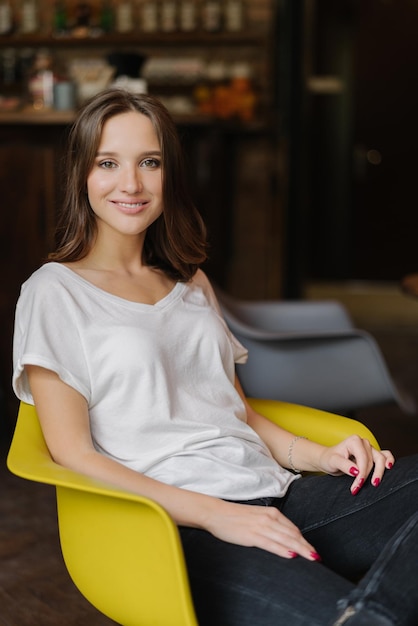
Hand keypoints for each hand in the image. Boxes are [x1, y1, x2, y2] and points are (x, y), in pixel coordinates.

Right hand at [205, 500, 320, 560]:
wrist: (216, 513)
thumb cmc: (235, 517)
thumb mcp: (257, 517)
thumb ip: (270, 525)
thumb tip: (283, 538)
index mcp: (271, 513)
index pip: (293, 529)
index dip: (304, 541)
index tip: (313, 550)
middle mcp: (269, 518)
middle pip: (293, 535)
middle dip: (307, 547)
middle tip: (318, 558)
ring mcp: (261, 526)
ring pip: (286, 540)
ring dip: (301, 549)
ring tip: (312, 558)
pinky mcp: (252, 535)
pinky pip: (271, 544)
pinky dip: (283, 550)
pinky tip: (292, 556)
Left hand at [318, 435, 394, 493]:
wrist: (328, 459)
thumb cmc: (329, 459)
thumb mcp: (333, 462)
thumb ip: (344, 465)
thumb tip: (356, 471)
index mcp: (354, 441)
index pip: (363, 459)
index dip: (362, 473)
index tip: (356, 485)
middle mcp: (363, 442)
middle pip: (372, 461)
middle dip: (367, 476)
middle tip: (358, 487)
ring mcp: (369, 448)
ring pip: (381, 459)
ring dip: (379, 472)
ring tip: (374, 483)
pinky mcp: (373, 454)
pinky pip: (385, 455)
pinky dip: (389, 461)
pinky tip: (389, 467)